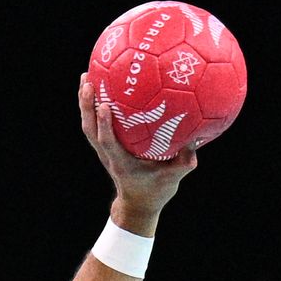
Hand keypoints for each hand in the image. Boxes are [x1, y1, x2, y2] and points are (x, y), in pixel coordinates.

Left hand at [79, 73, 198, 233]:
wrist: (138, 204)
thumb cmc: (155, 192)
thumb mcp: (171, 180)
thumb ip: (183, 164)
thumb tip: (195, 143)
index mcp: (121, 163)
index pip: (108, 141)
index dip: (103, 124)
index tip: (104, 104)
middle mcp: (108, 155)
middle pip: (90, 129)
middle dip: (86, 105)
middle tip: (88, 80)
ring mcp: (104, 151)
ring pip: (88, 125)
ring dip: (85, 101)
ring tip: (87, 75)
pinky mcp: (105, 147)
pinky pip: (95, 124)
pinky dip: (94, 105)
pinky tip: (100, 86)